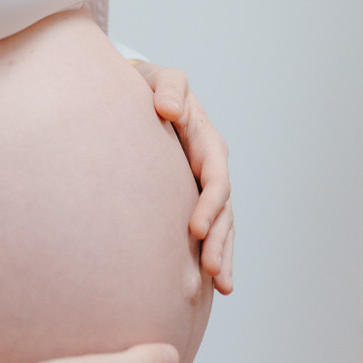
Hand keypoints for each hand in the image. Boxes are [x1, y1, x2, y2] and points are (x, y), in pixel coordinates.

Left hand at [131, 62, 233, 294]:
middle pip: (223, 209)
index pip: (215, 176)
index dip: (209, 203)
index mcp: (206, 140)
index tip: (194, 229)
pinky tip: (212, 283)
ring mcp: (203, 185)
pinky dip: (214, 252)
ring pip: (221, 224)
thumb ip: (168, 88)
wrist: (138, 95)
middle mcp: (211, 166)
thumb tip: (170, 108)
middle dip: (219, 239)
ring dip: (223, 253)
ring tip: (222, 285)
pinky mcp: (191, 198)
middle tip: (211, 269)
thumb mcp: (159, 78)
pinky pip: (208, 229)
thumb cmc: (150, 86)